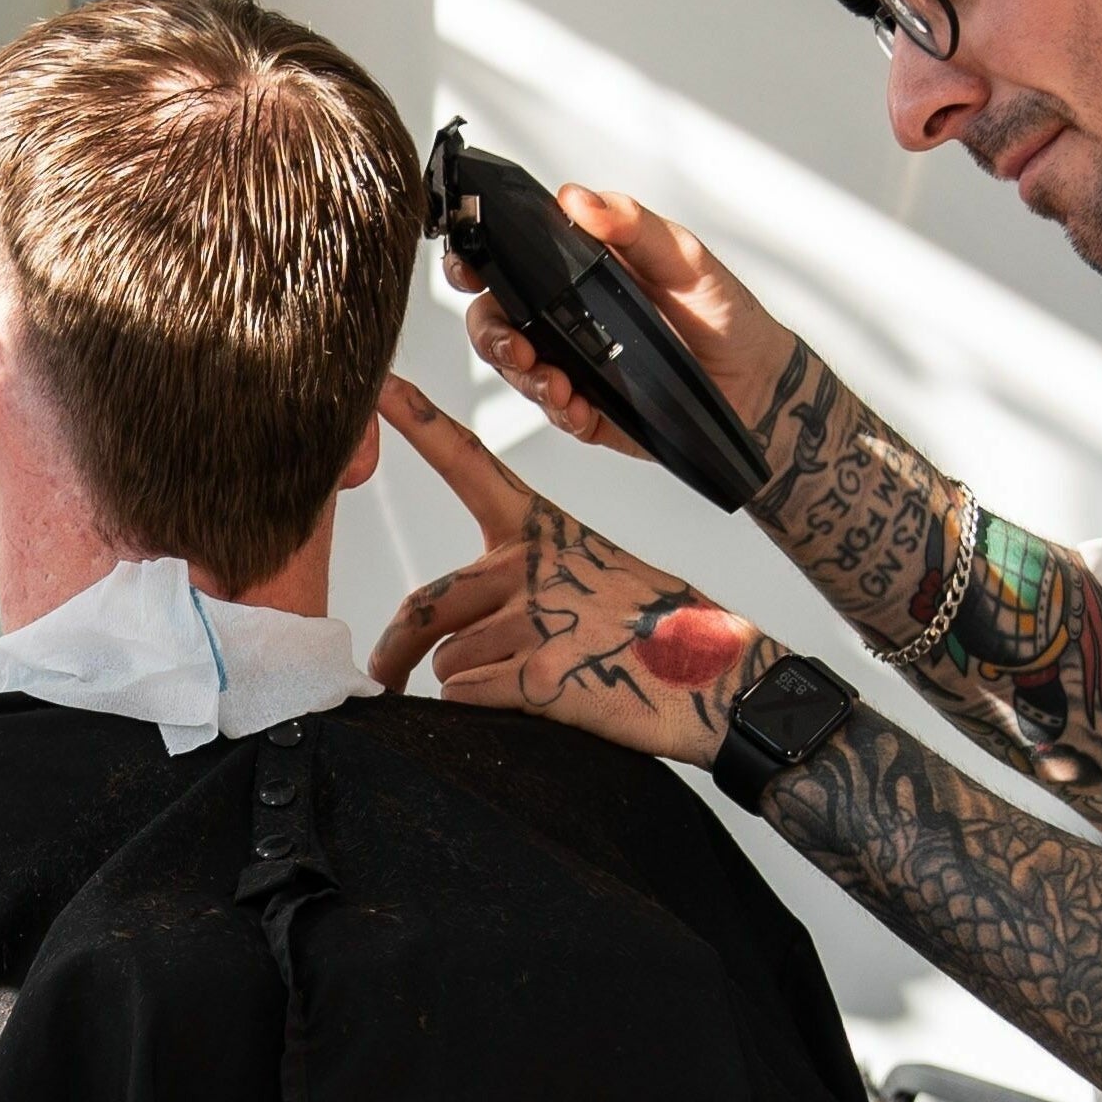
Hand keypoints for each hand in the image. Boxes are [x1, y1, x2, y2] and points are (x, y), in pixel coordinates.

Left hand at [367, 376, 775, 766]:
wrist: (722, 676)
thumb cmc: (656, 630)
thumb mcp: (592, 576)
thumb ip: (521, 586)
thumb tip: (454, 640)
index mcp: (541, 529)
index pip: (468, 464)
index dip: (420, 423)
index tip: (380, 387)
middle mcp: (531, 564)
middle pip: (425, 604)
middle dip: (396, 647)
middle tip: (384, 671)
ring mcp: (535, 617)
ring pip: (448, 661)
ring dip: (467, 685)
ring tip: (528, 686)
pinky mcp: (538, 674)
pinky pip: (466, 696)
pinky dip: (480, 713)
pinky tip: (535, 707)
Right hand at [451, 183, 796, 464]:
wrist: (756, 380)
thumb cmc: (722, 310)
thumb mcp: (683, 256)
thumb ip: (632, 225)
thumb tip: (578, 197)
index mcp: (575, 270)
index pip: (506, 259)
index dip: (474, 261)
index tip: (470, 269)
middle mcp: (563, 317)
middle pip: (493, 320)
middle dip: (490, 335)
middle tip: (516, 346)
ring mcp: (571, 363)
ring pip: (515, 369)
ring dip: (524, 377)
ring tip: (557, 385)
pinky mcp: (588, 409)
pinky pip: (556, 412)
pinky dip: (560, 412)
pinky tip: (578, 408)